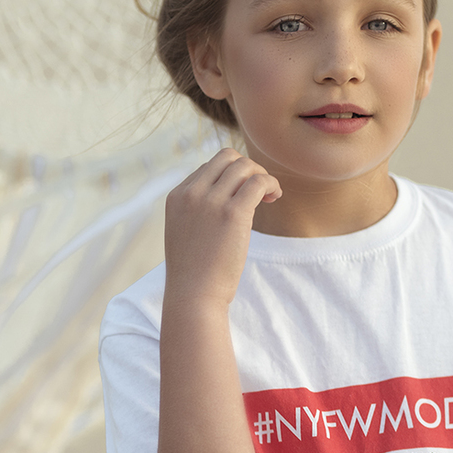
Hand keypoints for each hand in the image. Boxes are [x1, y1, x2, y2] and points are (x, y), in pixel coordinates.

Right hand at [163, 149, 280, 309]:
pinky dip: (271, 183)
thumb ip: (197, 210)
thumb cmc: (193, 272)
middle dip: (247, 168)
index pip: (208, 168)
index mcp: (177, 196)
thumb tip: (225, 197)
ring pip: (244, 166)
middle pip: (226, 158)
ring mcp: (211, 201)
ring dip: (261, 175)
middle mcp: (191, 193)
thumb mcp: (185, 232)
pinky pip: (258, 181)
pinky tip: (275, 197)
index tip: (242, 193)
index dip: (230, 177)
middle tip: (259, 189)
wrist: (193, 295)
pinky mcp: (233, 213)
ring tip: (269, 194)